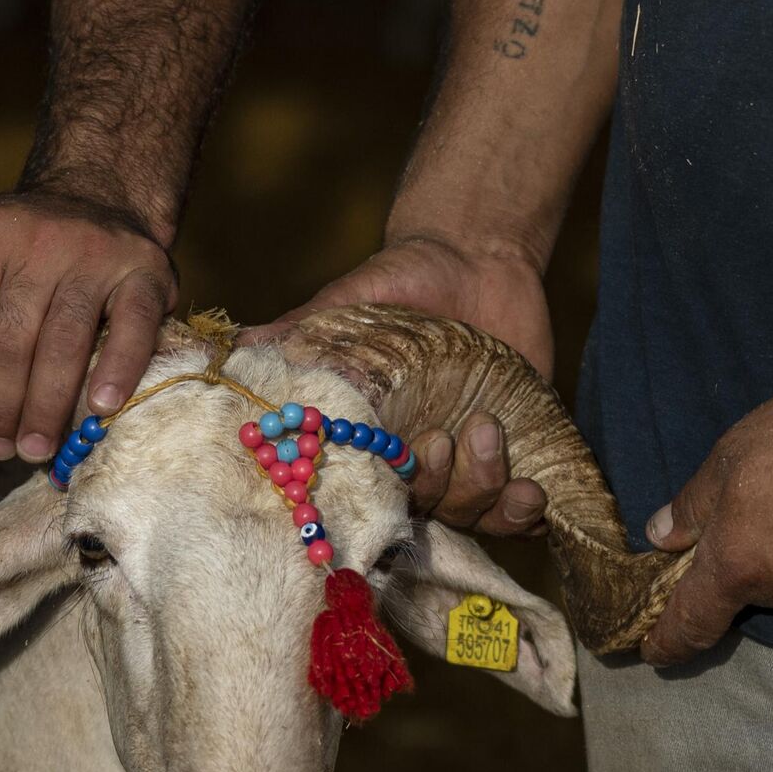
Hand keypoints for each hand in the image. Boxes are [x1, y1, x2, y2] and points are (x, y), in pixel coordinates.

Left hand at [0, 189, 177, 462]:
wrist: (100, 194)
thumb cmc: (21, 243)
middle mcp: (40, 238)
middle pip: (9, 340)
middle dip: (0, 405)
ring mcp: (96, 253)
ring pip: (63, 342)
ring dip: (46, 405)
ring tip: (35, 448)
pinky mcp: (145, 269)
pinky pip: (132, 327)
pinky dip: (118, 369)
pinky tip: (101, 407)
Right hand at [255, 235, 554, 536]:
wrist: (474, 257)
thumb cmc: (401, 283)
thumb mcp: (347, 303)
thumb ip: (302, 329)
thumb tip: (240, 343)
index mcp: (376, 439)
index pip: (367, 494)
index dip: (371, 507)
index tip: (383, 485)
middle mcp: (421, 460)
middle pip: (425, 512)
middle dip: (434, 488)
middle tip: (438, 441)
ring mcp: (472, 462)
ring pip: (474, 514)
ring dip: (483, 489)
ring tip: (487, 431)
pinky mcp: (522, 453)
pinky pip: (521, 511)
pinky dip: (526, 512)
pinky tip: (533, 491)